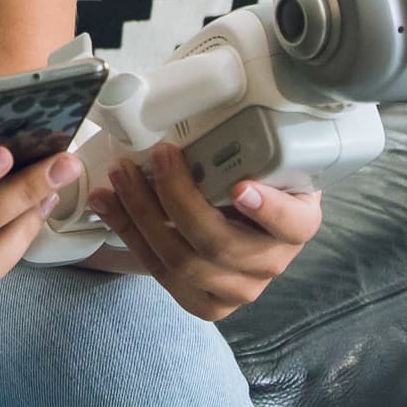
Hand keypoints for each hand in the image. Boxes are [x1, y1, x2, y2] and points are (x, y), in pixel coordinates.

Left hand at [87, 141, 320, 321]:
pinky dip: (128, 233)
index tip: (239, 187)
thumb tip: (208, 104)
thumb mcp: (264, 158)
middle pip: (219, 242)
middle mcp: (271, 262)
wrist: (245, 221)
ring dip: (141, 214)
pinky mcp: (204, 302)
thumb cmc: (253, 179)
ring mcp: (238, 289)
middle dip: (177, 197)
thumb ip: (248, 143)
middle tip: (158, 155)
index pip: (293, 222)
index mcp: (298, 223)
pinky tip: (108, 204)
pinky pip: (159, 272)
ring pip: (182, 261)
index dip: (268, 209)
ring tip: (120, 175)